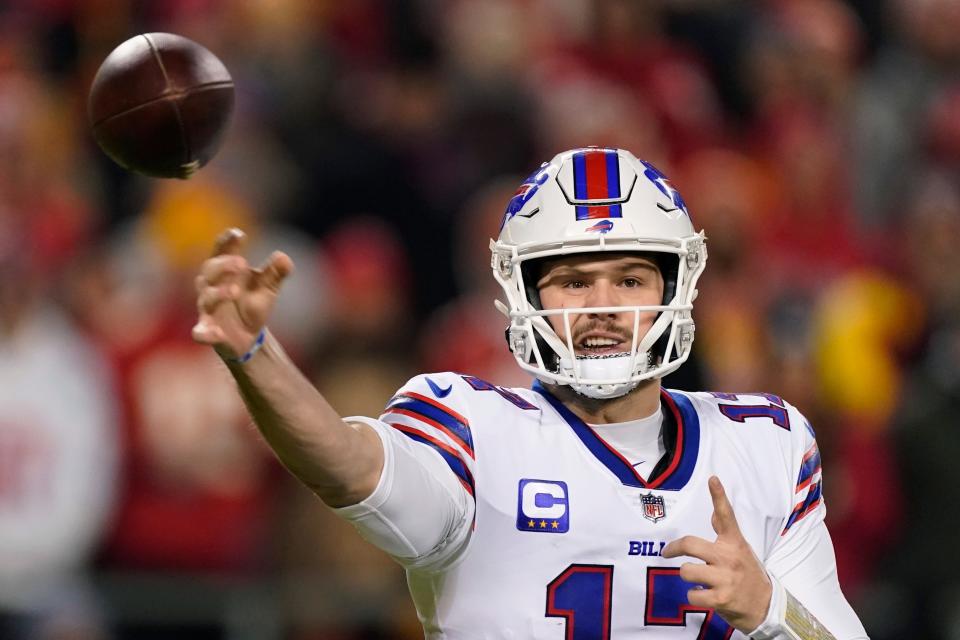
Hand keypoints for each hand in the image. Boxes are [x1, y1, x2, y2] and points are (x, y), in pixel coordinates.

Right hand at [191, 228, 292, 358]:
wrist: (248, 337)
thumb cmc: (253, 304)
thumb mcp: (268, 287)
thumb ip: (275, 272)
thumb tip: (284, 258)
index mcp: (225, 271)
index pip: (222, 251)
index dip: (227, 242)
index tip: (237, 234)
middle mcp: (211, 286)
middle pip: (210, 270)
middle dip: (224, 265)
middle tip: (242, 263)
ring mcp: (208, 308)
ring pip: (207, 297)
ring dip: (219, 293)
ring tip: (235, 291)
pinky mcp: (207, 331)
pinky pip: (200, 332)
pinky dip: (205, 333)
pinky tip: (216, 334)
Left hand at [661, 476, 771, 631]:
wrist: (766, 607)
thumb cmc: (748, 574)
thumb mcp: (740, 550)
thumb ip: (725, 533)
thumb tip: (713, 512)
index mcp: (734, 543)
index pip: (726, 516)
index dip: (719, 496)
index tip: (713, 479)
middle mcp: (729, 557)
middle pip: (690, 544)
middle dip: (673, 548)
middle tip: (667, 552)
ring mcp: (725, 578)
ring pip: (686, 571)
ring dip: (686, 576)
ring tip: (697, 580)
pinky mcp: (721, 599)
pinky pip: (692, 594)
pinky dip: (693, 596)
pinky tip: (704, 595)